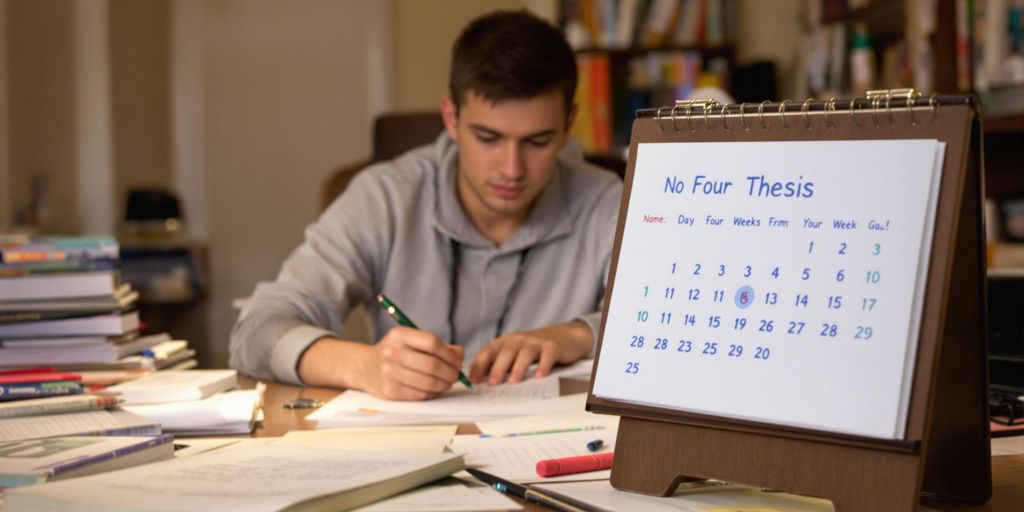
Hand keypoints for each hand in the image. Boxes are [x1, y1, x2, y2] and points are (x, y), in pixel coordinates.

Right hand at [297, 327, 462, 400]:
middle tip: (456, 375)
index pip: (432, 343)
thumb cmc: (394, 352)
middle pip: (433, 365)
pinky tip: (433, 389)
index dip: (449, 354)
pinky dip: (432, 393)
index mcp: (400, 335)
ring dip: (444, 385)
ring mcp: (389, 374)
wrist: (364, 367)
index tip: (456, 361)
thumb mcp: (411, 340)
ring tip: (447, 383)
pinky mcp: (390, 392)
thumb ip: (437, 345)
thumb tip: (460, 354)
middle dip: (451, 373)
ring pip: (429, 383)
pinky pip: (420, 395)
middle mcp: (392, 353)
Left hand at [469, 321, 592, 385]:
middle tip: (492, 383)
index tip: (474, 380)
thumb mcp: (514, 352)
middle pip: (505, 352)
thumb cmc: (533, 348)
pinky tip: (539, 376)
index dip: (479, 365)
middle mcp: (519, 339)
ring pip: (524, 353)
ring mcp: (536, 342)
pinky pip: (547, 356)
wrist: (563, 336)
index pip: (488, 351)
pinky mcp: (552, 346)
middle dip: (497, 368)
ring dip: (518, 368)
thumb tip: (481, 382)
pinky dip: (543, 366)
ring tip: (513, 382)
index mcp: (505, 341)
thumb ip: (499, 363)